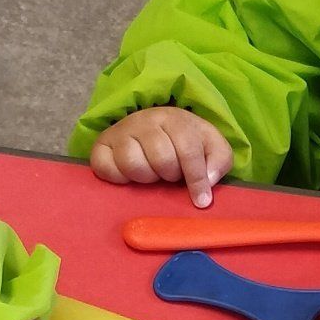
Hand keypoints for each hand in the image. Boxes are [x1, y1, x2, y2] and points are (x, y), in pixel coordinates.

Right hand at [88, 108, 232, 206]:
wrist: (148, 127)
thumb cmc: (182, 141)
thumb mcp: (209, 145)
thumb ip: (219, 160)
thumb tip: (208, 180)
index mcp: (174, 118)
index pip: (187, 149)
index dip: (196, 178)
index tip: (202, 201)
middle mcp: (144, 120)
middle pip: (161, 158)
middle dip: (170, 174)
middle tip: (170, 174)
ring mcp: (120, 132)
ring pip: (134, 164)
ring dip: (147, 177)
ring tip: (152, 172)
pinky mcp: (100, 146)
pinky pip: (107, 168)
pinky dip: (120, 178)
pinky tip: (130, 175)